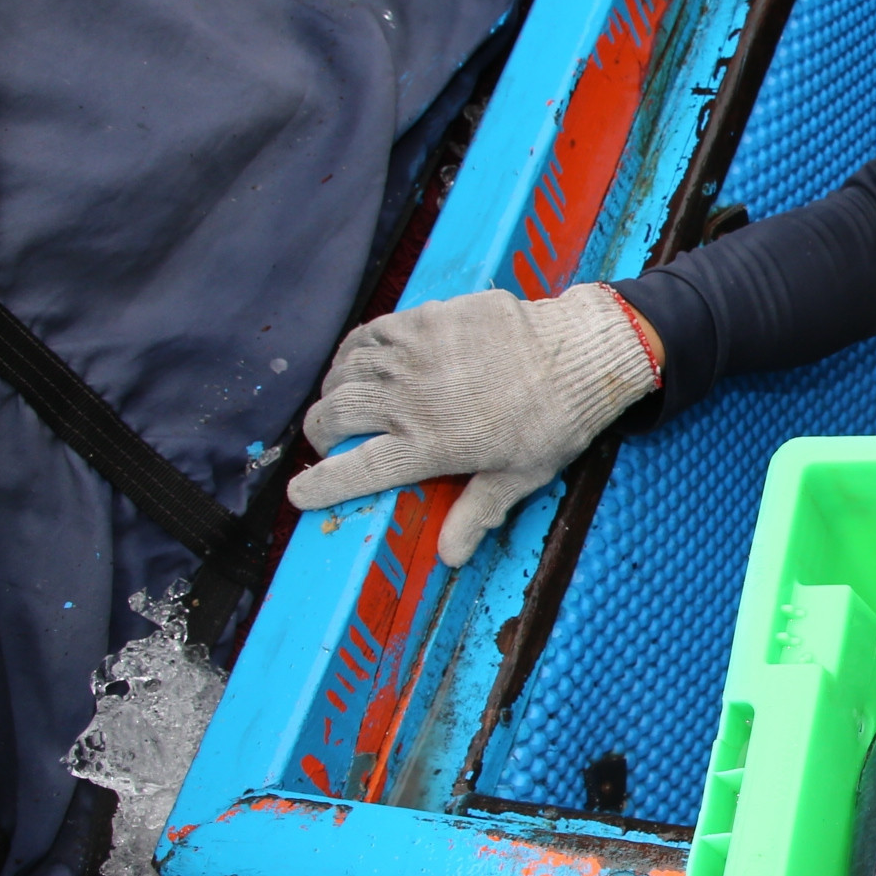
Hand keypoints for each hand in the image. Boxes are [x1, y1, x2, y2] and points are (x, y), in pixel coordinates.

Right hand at [288, 283, 659, 565]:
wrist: (577, 353)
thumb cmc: (555, 419)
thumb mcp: (520, 476)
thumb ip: (477, 513)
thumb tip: (450, 557)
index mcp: (428, 446)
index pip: (355, 471)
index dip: (319, 486)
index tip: (299, 494)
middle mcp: (409, 400)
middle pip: (335, 415)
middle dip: (321, 432)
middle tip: (330, 441)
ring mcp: (413, 354)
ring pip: (345, 372)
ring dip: (336, 390)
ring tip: (344, 401)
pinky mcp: (423, 318)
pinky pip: (369, 333)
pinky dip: (355, 350)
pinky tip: (360, 360)